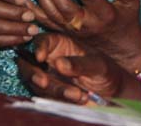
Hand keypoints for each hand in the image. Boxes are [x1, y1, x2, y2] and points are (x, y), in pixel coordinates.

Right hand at [16, 33, 140, 103]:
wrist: (112, 93)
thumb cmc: (105, 71)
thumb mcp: (97, 65)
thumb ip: (79, 64)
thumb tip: (59, 64)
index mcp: (59, 44)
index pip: (41, 41)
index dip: (37, 48)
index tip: (40, 57)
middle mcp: (50, 60)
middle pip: (29, 64)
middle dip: (33, 74)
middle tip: (43, 82)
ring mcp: (49, 77)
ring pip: (38, 83)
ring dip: (53, 90)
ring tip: (77, 94)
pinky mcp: (52, 93)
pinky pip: (48, 97)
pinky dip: (61, 99)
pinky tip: (80, 98)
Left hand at [27, 0, 140, 71]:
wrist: (122, 50)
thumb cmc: (127, 21)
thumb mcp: (133, 4)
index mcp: (103, 14)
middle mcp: (86, 24)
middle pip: (64, 6)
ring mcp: (73, 30)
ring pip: (52, 14)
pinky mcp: (64, 34)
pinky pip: (46, 23)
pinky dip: (34, 11)